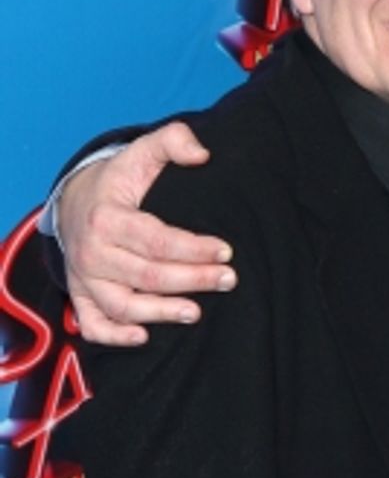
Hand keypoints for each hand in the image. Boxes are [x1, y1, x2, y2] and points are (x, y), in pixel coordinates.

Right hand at [58, 123, 235, 343]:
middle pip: (147, 275)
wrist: (73, 200)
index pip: (157, 240)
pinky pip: (92, 324)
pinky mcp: (80, 295)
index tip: (226, 250)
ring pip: (123, 305)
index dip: (194, 248)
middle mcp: (92, 252)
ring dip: (160, 312)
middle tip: (228, 279)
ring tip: (196, 312)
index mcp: (108, 217)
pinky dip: (114, 335)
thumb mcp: (141, 151)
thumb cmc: (118, 180)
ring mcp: (84, 277)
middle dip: (192, 279)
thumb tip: (203, 154)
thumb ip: (173, 140)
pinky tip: (144, 337)